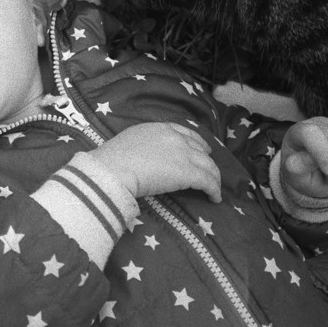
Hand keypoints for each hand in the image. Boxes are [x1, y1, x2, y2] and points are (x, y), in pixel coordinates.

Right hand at [91, 122, 221, 201]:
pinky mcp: (189, 173)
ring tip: (214, 190)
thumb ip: (143, 144)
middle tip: (211, 171)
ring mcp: (183, 154)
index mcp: (159, 128)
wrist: (114, 168)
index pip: (185, 133)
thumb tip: (144, 156)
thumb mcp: (130, 141)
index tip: (203, 149)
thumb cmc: (113, 159)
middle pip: (200, 150)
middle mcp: (175, 138)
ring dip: (213, 178)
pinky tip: (214, 198)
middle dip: (208, 160)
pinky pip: (208, 182)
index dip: (198, 142)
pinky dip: (214, 190)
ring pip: (208, 166)